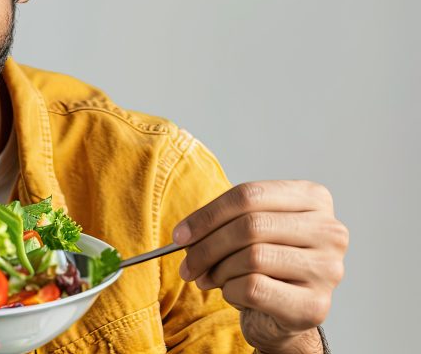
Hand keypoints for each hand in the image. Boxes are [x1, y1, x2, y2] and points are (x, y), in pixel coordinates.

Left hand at [173, 181, 347, 353]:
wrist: (283, 313)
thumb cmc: (265, 265)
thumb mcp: (246, 231)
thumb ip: (221, 223)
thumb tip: (185, 235)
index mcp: (313, 199)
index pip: (249, 195)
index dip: (207, 215)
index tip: (180, 235)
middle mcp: (329, 230)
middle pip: (250, 225)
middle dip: (207, 247)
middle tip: (187, 264)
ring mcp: (328, 268)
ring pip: (252, 257)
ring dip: (218, 271)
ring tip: (211, 279)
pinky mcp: (316, 304)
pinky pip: (255, 288)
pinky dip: (232, 291)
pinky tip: (234, 294)